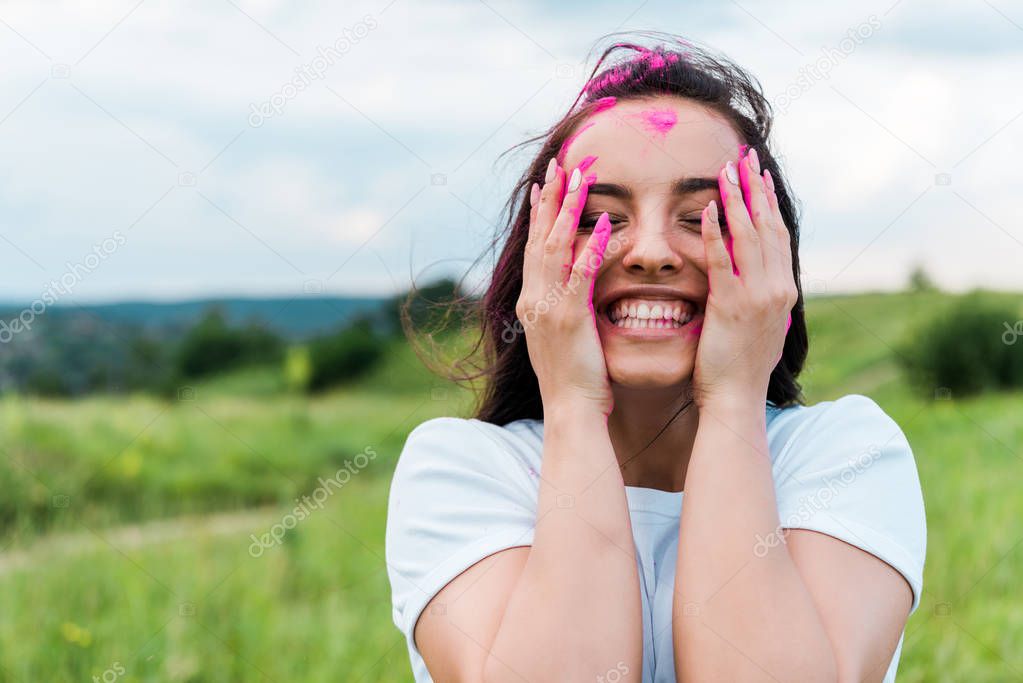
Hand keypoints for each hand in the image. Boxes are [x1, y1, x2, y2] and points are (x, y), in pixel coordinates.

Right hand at [517, 158, 614, 415]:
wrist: (570, 410)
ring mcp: (548, 308)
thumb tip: (571, 290)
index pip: (535, 248)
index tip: (545, 185)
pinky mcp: (569, 319)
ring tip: (580, 179)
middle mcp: (534, 299)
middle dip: (550, 200)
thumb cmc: (574, 379)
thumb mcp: (562, 337)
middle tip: (559, 165)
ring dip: (568, 211)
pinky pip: (580, 277)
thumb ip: (563, 308)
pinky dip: (592, 249)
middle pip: (540, 239)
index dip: (540, 214)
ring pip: (556, 248)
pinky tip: (605, 225)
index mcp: (531, 302)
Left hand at [692, 148, 796, 407]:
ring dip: (736, 201)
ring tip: (726, 171)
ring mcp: (756, 296)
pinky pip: (722, 262)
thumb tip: (762, 283)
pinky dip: (715, 234)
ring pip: (748, 236)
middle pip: (767, 226)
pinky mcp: (731, 306)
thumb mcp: (760, 327)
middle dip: (755, 189)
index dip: (768, 203)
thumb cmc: (740, 368)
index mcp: (784, 291)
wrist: (736, 399)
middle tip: (745, 157)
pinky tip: (706, 211)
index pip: (778, 235)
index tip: (759, 175)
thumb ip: (760, 299)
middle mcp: (777, 288)